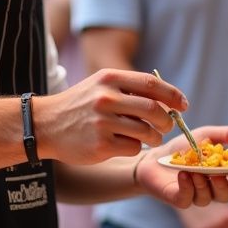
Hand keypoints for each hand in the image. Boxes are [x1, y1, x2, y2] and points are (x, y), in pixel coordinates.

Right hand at [35, 69, 183, 163]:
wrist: (45, 125)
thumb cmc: (79, 106)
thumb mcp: (100, 86)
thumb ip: (130, 88)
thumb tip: (168, 99)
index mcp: (109, 79)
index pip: (152, 84)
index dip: (173, 95)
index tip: (183, 105)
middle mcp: (106, 98)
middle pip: (154, 110)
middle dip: (167, 121)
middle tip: (167, 126)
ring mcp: (103, 122)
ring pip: (147, 131)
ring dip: (155, 137)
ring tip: (152, 138)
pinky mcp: (101, 145)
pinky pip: (133, 148)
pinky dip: (136, 148)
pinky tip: (127, 145)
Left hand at [136, 125, 227, 213]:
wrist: (153, 156)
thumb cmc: (183, 149)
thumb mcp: (207, 136)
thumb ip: (227, 136)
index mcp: (223, 175)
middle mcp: (212, 189)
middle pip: (226, 195)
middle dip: (225, 186)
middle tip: (220, 175)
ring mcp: (195, 196)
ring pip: (207, 198)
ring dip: (204, 185)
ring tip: (197, 172)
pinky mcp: (178, 199)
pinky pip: (186, 199)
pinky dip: (187, 187)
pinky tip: (184, 174)